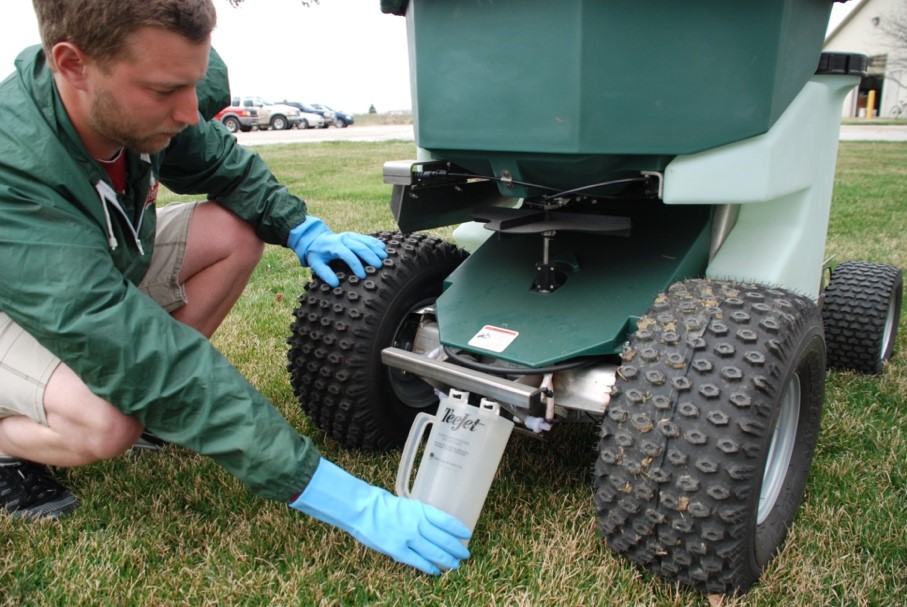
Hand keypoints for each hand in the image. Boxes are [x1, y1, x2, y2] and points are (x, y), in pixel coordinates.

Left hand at [288, 216, 386, 286]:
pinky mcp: (354, 235)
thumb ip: (325, 274)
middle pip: (360, 247)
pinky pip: (366, 238)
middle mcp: (343, 238)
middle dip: (370, 256)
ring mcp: (349, 235)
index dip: (356, 265)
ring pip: (365, 241)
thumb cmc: (317, 254)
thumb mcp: (316, 264)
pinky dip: (375, 242)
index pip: (347, 255)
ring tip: (385, 258)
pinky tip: (383, 248)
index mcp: (334, 246)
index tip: (363, 276)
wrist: (316, 238)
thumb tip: (335, 284)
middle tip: (379, 266)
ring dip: (376, 249)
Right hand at [290, 458, 470, 574]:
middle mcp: (418, 524)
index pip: (446, 520)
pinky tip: (437, 572)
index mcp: (420, 509)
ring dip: (448, 560)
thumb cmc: (379, 503)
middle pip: (444, 539)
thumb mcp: (405, 504)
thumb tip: (430, 523)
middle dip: (456, 548)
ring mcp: (409, 538)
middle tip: (466, 554)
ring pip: (435, 552)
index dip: (458, 529)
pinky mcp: (398, 550)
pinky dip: (430, 568)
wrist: (362, 508)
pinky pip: (418, 561)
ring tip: (456, 565)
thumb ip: (418, 514)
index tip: (466, 534)